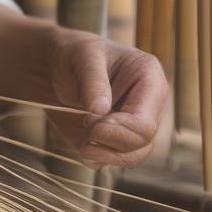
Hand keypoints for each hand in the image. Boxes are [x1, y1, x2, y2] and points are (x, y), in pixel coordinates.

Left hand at [48, 28, 168, 168]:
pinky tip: (82, 146)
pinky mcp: (120, 137)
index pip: (144, 122)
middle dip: (109, 140)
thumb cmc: (76, 53)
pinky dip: (99, 158)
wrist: (61, 64)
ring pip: (134, 155)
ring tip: (82, 144)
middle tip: (83, 125)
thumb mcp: (82, 56)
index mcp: (150, 78)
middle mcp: (150, 105)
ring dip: (105, 155)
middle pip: (142, 142)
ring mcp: (137, 123)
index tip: (88, 119)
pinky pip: (117, 158)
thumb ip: (92, 81)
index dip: (116, 129)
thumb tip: (100, 111)